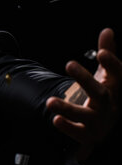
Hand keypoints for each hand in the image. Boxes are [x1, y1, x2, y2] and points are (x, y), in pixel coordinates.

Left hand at [46, 28, 120, 159]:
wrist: (105, 125)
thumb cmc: (105, 94)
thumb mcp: (106, 74)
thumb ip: (107, 52)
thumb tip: (107, 30)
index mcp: (114, 88)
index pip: (118, 74)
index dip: (112, 64)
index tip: (101, 53)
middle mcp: (109, 105)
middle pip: (100, 93)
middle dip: (85, 79)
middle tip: (69, 63)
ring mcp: (99, 121)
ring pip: (86, 116)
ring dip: (68, 108)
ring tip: (50, 101)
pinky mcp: (87, 134)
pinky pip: (78, 133)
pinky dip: (67, 127)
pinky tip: (55, 119)